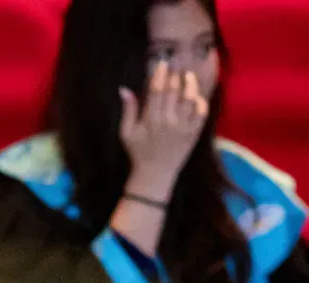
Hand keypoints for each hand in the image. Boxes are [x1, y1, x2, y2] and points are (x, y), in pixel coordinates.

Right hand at [119, 61, 209, 196]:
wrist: (155, 176)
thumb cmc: (138, 154)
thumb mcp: (126, 133)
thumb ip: (127, 111)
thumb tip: (124, 89)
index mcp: (150, 120)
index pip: (157, 89)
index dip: (161, 72)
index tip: (163, 62)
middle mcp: (168, 122)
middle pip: (174, 90)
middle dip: (175, 74)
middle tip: (177, 63)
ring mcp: (182, 128)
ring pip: (190, 98)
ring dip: (190, 84)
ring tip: (188, 77)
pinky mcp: (193, 134)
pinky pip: (201, 113)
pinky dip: (201, 101)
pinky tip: (196, 96)